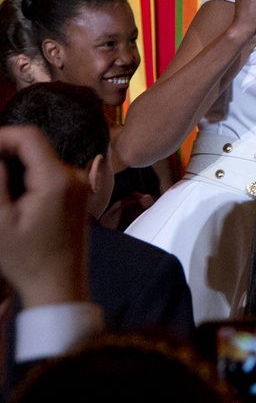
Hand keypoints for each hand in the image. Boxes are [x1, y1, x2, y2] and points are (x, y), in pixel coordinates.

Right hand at [0, 126, 89, 308]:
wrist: (59, 285)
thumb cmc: (28, 260)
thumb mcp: (0, 221)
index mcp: (57, 179)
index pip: (29, 137)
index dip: (1, 136)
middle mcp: (75, 177)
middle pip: (35, 147)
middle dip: (5, 152)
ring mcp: (80, 185)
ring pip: (41, 160)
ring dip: (15, 165)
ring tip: (0, 189)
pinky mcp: (79, 194)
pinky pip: (49, 173)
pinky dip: (28, 177)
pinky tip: (12, 197)